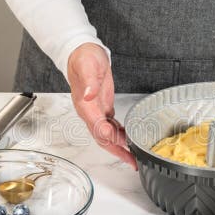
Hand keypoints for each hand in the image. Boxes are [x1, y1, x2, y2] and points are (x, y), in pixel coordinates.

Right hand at [67, 43, 136, 167]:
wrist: (81, 51)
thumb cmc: (84, 58)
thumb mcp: (88, 66)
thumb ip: (89, 81)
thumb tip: (88, 94)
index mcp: (85, 106)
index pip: (98, 128)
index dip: (111, 139)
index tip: (125, 146)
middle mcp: (89, 112)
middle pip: (103, 138)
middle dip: (118, 152)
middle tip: (132, 162)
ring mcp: (95, 111)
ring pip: (107, 135)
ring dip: (120, 147)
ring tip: (134, 157)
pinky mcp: (102, 107)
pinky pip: (110, 126)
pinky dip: (120, 134)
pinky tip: (128, 139)